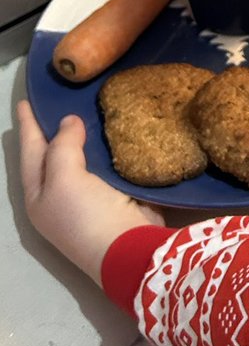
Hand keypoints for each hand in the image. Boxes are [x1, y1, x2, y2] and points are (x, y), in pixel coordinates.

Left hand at [17, 100, 163, 284]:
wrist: (127, 247)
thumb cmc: (84, 214)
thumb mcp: (64, 179)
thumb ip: (62, 147)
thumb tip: (70, 121)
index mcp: (39, 194)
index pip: (30, 152)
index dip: (27, 126)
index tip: (25, 101)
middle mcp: (60, 195)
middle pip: (53, 154)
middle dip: (53, 129)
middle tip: (57, 99)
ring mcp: (89, 195)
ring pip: (82, 156)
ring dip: (83, 134)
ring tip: (86, 106)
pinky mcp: (116, 193)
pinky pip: (108, 162)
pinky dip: (108, 145)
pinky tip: (114, 127)